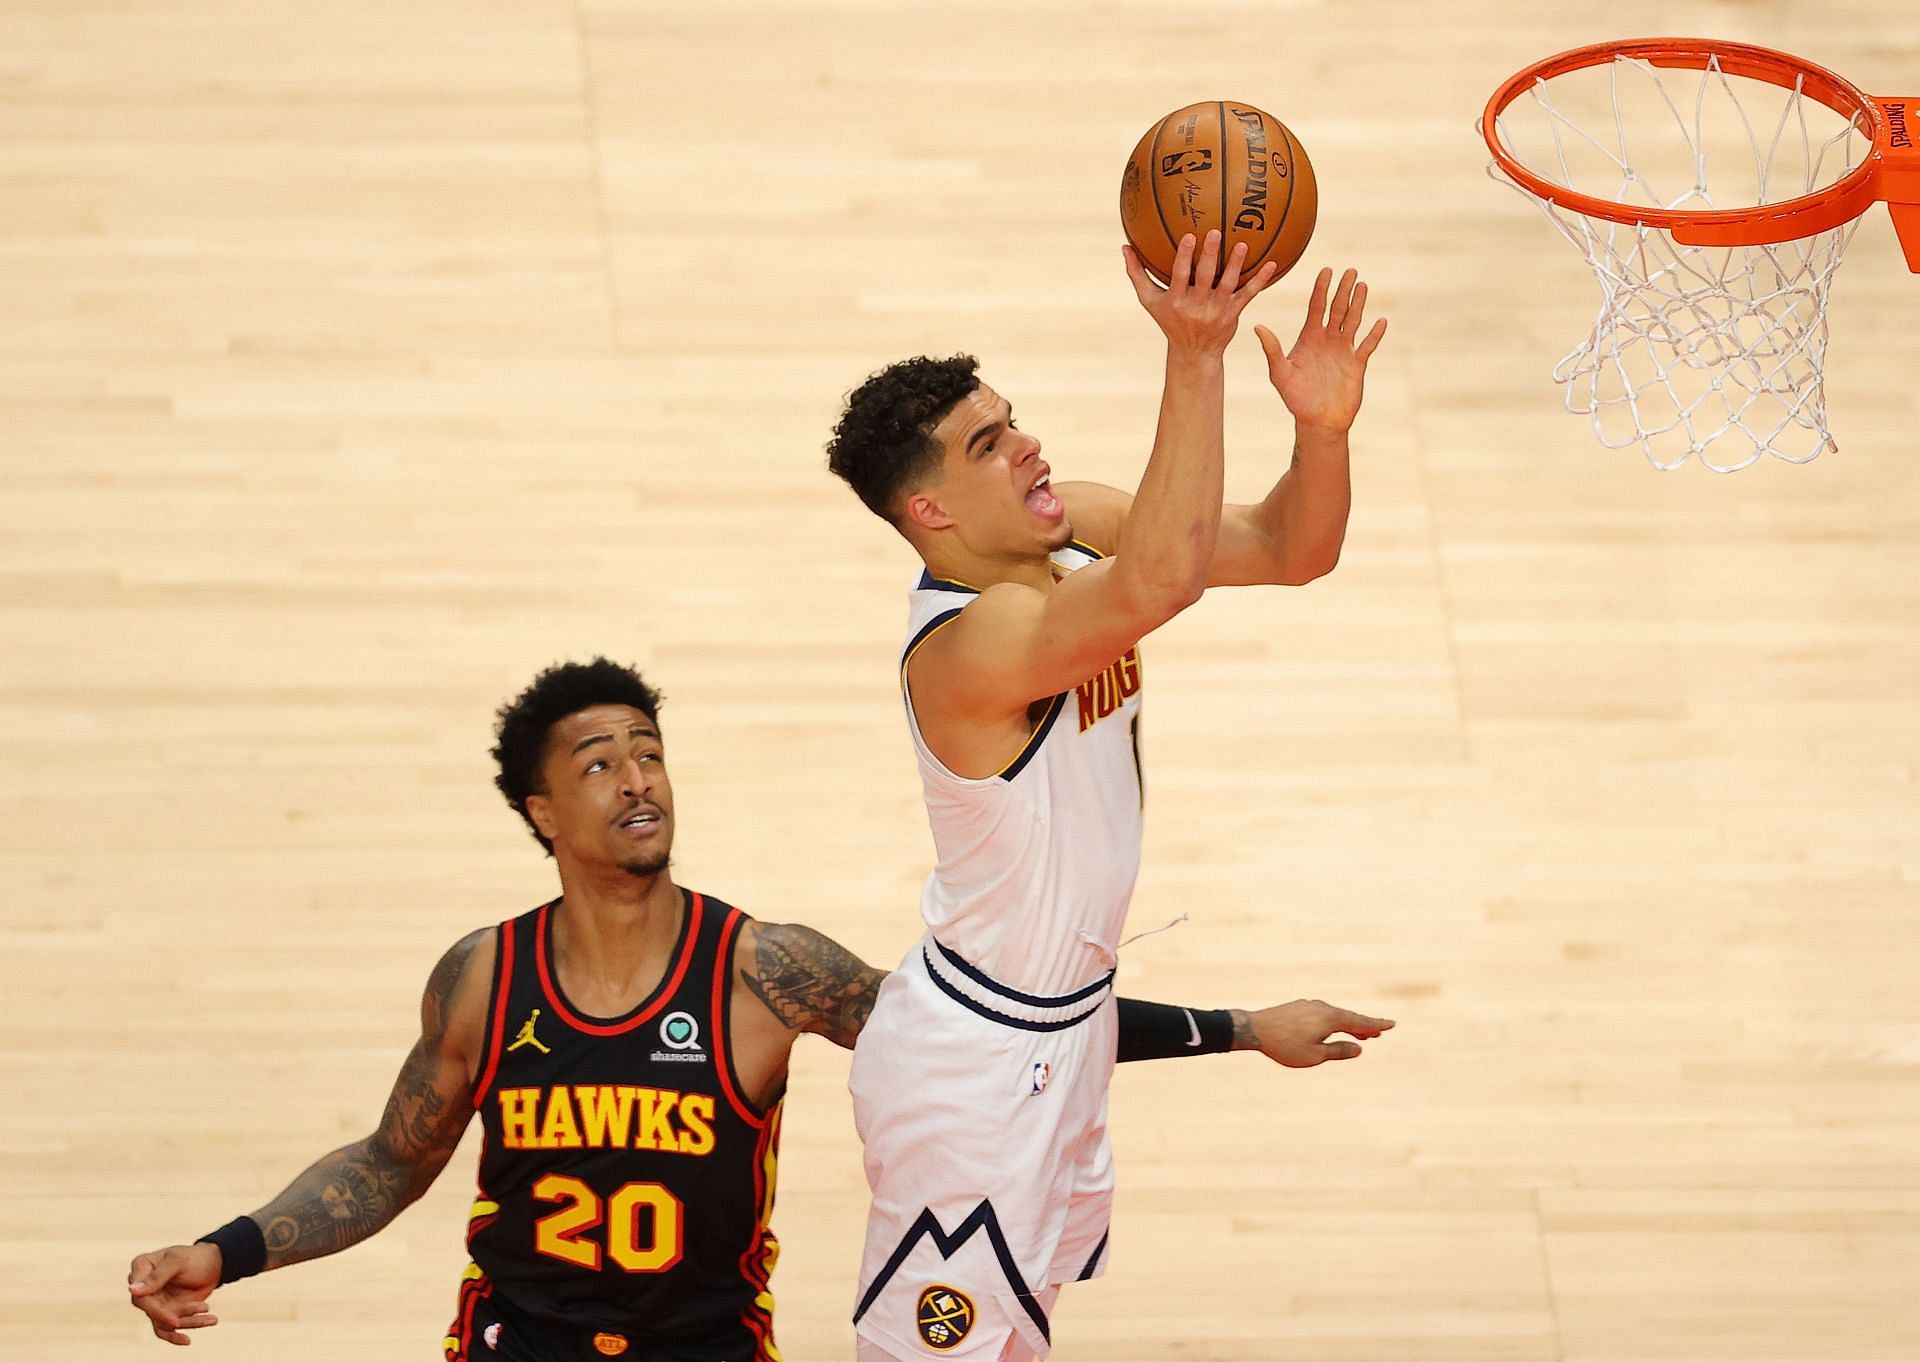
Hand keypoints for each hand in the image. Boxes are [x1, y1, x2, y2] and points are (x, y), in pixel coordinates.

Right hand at [128, 1244, 222, 1345]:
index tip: (174, 1321)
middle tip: (201, 1310)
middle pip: (150, 1311)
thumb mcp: (179, 1261)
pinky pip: (167, 1329)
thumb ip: (157, 1276)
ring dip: (188, 1322)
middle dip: (175, 1316)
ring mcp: (154, 1302)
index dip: (154, 1309)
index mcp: (141, 1268)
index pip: (140, 1295)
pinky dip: (178, 1336)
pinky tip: (187, 1341)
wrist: (214, 1265)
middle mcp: (143, 1288)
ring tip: (212, 1318)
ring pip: (162, 1322)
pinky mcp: (165, 1313)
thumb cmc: (195, 1258)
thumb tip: (132, 1290)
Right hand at [1124, 230, 1280, 357]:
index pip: (1180, 276)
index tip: (1189, 236)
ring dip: (1236, 265)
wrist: (1194, 352)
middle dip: (1209, 256)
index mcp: (1177, 300)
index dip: (1184, 257)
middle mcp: (1197, 306)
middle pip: (1204, 277)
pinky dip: (1261, 280)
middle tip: (1215, 232)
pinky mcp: (1234, 313)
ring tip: (1242, 245)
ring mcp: (1217, 310)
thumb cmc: (1170, 320)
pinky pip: (1249, 295)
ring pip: (1228, 284)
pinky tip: (1272, 264)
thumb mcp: (1150, 301)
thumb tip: (1125, 246)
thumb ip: (1137, 274)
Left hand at [1235, 999, 1393, 1067]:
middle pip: (1349, 1017)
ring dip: (1349, 1024)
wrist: (1254, 1028)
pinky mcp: (1299, 1008)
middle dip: (1365, 1026)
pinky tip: (1333, 1028)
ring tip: (1361, 1035)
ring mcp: (1310, 1006)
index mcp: (1329, 1018)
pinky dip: (1334, 1021)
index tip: (1392, 1024)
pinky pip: (1324, 1014)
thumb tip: (1358, 1048)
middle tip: (1379, 1033)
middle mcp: (1322, 1008)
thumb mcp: (1315, 1055)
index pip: (1359, 1022)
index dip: (1376, 1025)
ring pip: (1336, 1015)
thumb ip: (1338, 1051)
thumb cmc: (1285, 1045)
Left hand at [1254, 266, 1387, 433]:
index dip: (1321, 288)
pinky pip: (1368, 345)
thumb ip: (1271, 349)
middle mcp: (1327, 340)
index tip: (1326, 270)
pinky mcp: (1357, 364)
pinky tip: (1381, 321)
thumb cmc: (1295, 398)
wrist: (1317, 420)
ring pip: (1353, 321)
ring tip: (1363, 285)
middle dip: (1343, 290)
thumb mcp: (1280, 372)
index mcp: (1309, 338)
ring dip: (1358, 304)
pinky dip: (1374, 334)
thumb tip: (1257, 326)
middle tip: (1350, 270)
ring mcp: (1343, 350)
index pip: (1316, 307)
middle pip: (1337, 309)